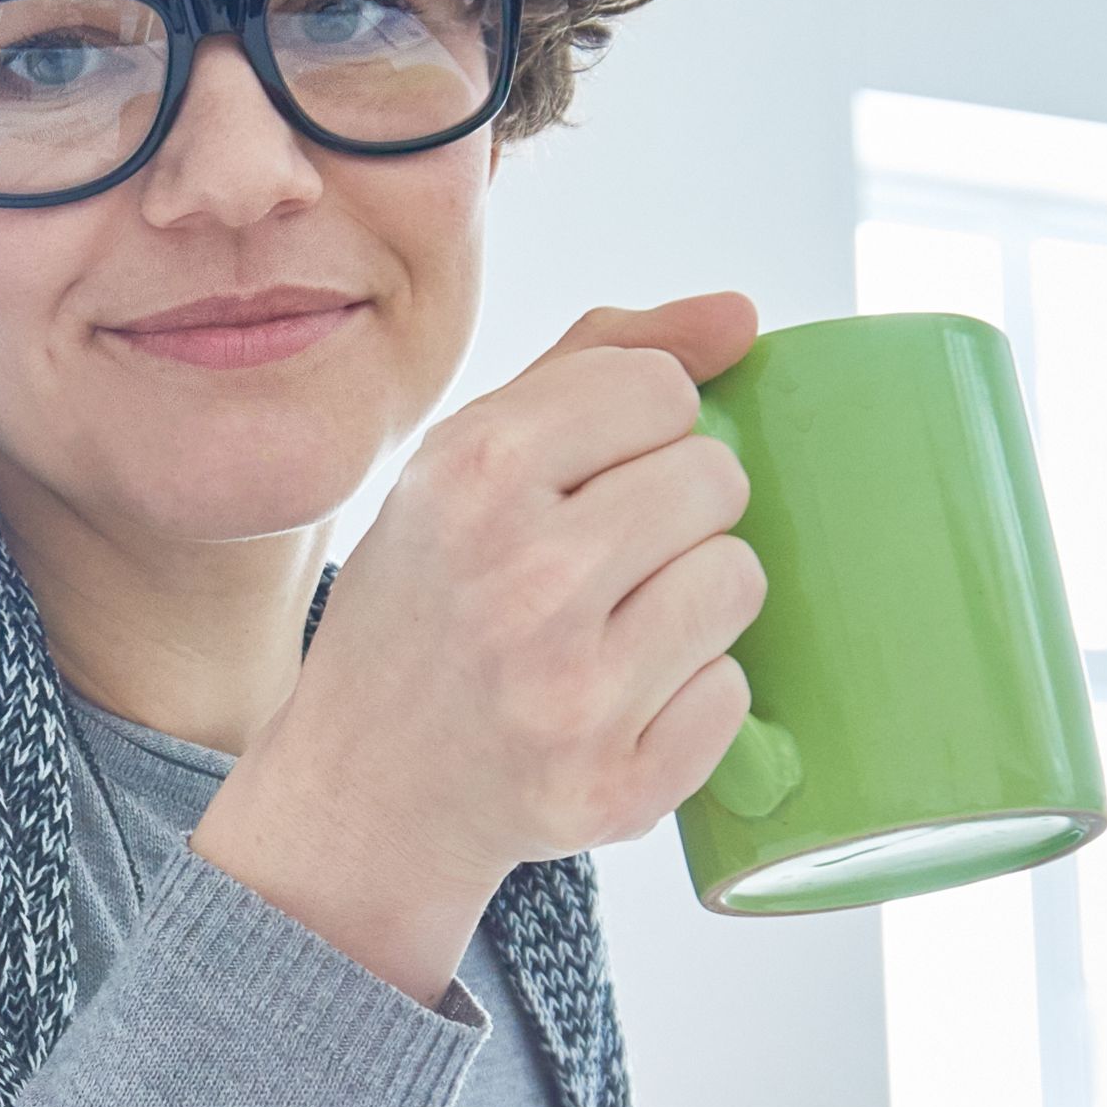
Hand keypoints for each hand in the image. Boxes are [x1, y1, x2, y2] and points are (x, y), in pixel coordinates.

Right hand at [193, 292, 769, 1003]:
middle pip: (714, 479)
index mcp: (473, 472)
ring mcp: (569, 694)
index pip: (661, 390)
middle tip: (604, 561)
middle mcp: (522, 579)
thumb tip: (744, 316)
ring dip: (693, 600)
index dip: (643, 429)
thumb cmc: (429, 604)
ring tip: (614, 628)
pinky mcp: (612, 789)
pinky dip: (689, 697)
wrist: (363, 790)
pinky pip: (732, 694)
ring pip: (738, 582)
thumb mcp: (467, 457)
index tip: (591, 476)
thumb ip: (601, 358)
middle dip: (676, 512)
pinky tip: (616, 704)